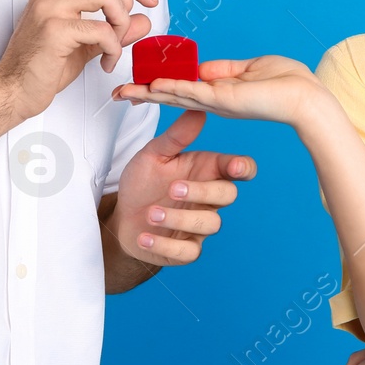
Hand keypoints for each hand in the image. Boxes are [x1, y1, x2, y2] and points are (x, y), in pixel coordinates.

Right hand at [0, 0, 156, 120]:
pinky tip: (105, 63)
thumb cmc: (42, 67)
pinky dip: (113, 47)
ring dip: (121, 24)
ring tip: (114, 47)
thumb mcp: (87, 43)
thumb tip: (144, 19)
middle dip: (127, 1)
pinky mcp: (54, 30)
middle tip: (124, 30)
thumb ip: (114, 28)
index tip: (148, 0)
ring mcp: (49, 8)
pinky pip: (101, 29)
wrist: (12, 91)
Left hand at [105, 109, 255, 265]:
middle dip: (203, 191)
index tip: (234, 167)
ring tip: (151, 213)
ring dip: (179, 218)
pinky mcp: (186, 250)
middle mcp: (208, 198)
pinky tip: (145, 235)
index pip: (237, 168)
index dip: (242, 167)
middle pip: (228, 195)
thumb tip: (197, 111)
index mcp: (206, 171)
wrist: (122, 217)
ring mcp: (199, 226)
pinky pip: (188, 253)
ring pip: (210, 224)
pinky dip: (165, 244)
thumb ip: (176, 136)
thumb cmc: (144, 182)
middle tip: (173, 188)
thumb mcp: (154, 154)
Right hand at [111, 55, 326, 128]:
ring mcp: (217, 102)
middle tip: (118, 94)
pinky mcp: (224, 100)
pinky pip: (193, 92)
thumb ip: (225, 69)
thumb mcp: (252, 68)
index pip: (183, 88)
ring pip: (175, 96)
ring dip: (149, 93)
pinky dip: (173, 88)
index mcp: (220, 92)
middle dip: (144, 94)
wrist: (308, 98)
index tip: (139, 83)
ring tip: (124, 93)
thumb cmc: (288, 83)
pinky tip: (154, 86)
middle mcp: (214, 101)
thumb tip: (202, 68)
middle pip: (171, 96)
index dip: (160, 86)